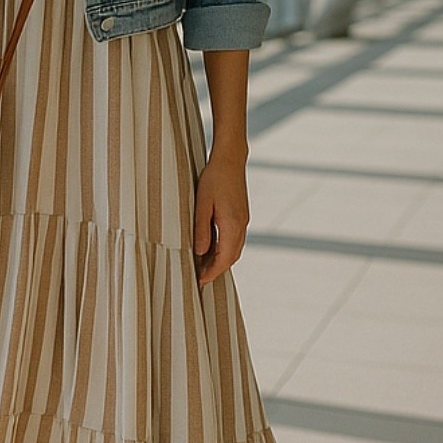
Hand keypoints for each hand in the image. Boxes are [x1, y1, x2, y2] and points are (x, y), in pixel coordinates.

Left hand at [193, 151, 249, 286]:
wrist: (231, 159)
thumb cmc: (214, 178)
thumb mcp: (202, 204)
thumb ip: (201, 229)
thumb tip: (200, 253)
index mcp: (232, 225)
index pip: (224, 259)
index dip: (211, 273)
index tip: (199, 282)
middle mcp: (241, 226)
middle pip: (231, 257)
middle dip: (216, 270)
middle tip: (199, 278)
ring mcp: (243, 220)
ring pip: (234, 249)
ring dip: (221, 260)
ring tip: (203, 266)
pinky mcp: (241, 215)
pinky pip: (234, 239)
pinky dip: (224, 249)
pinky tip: (212, 248)